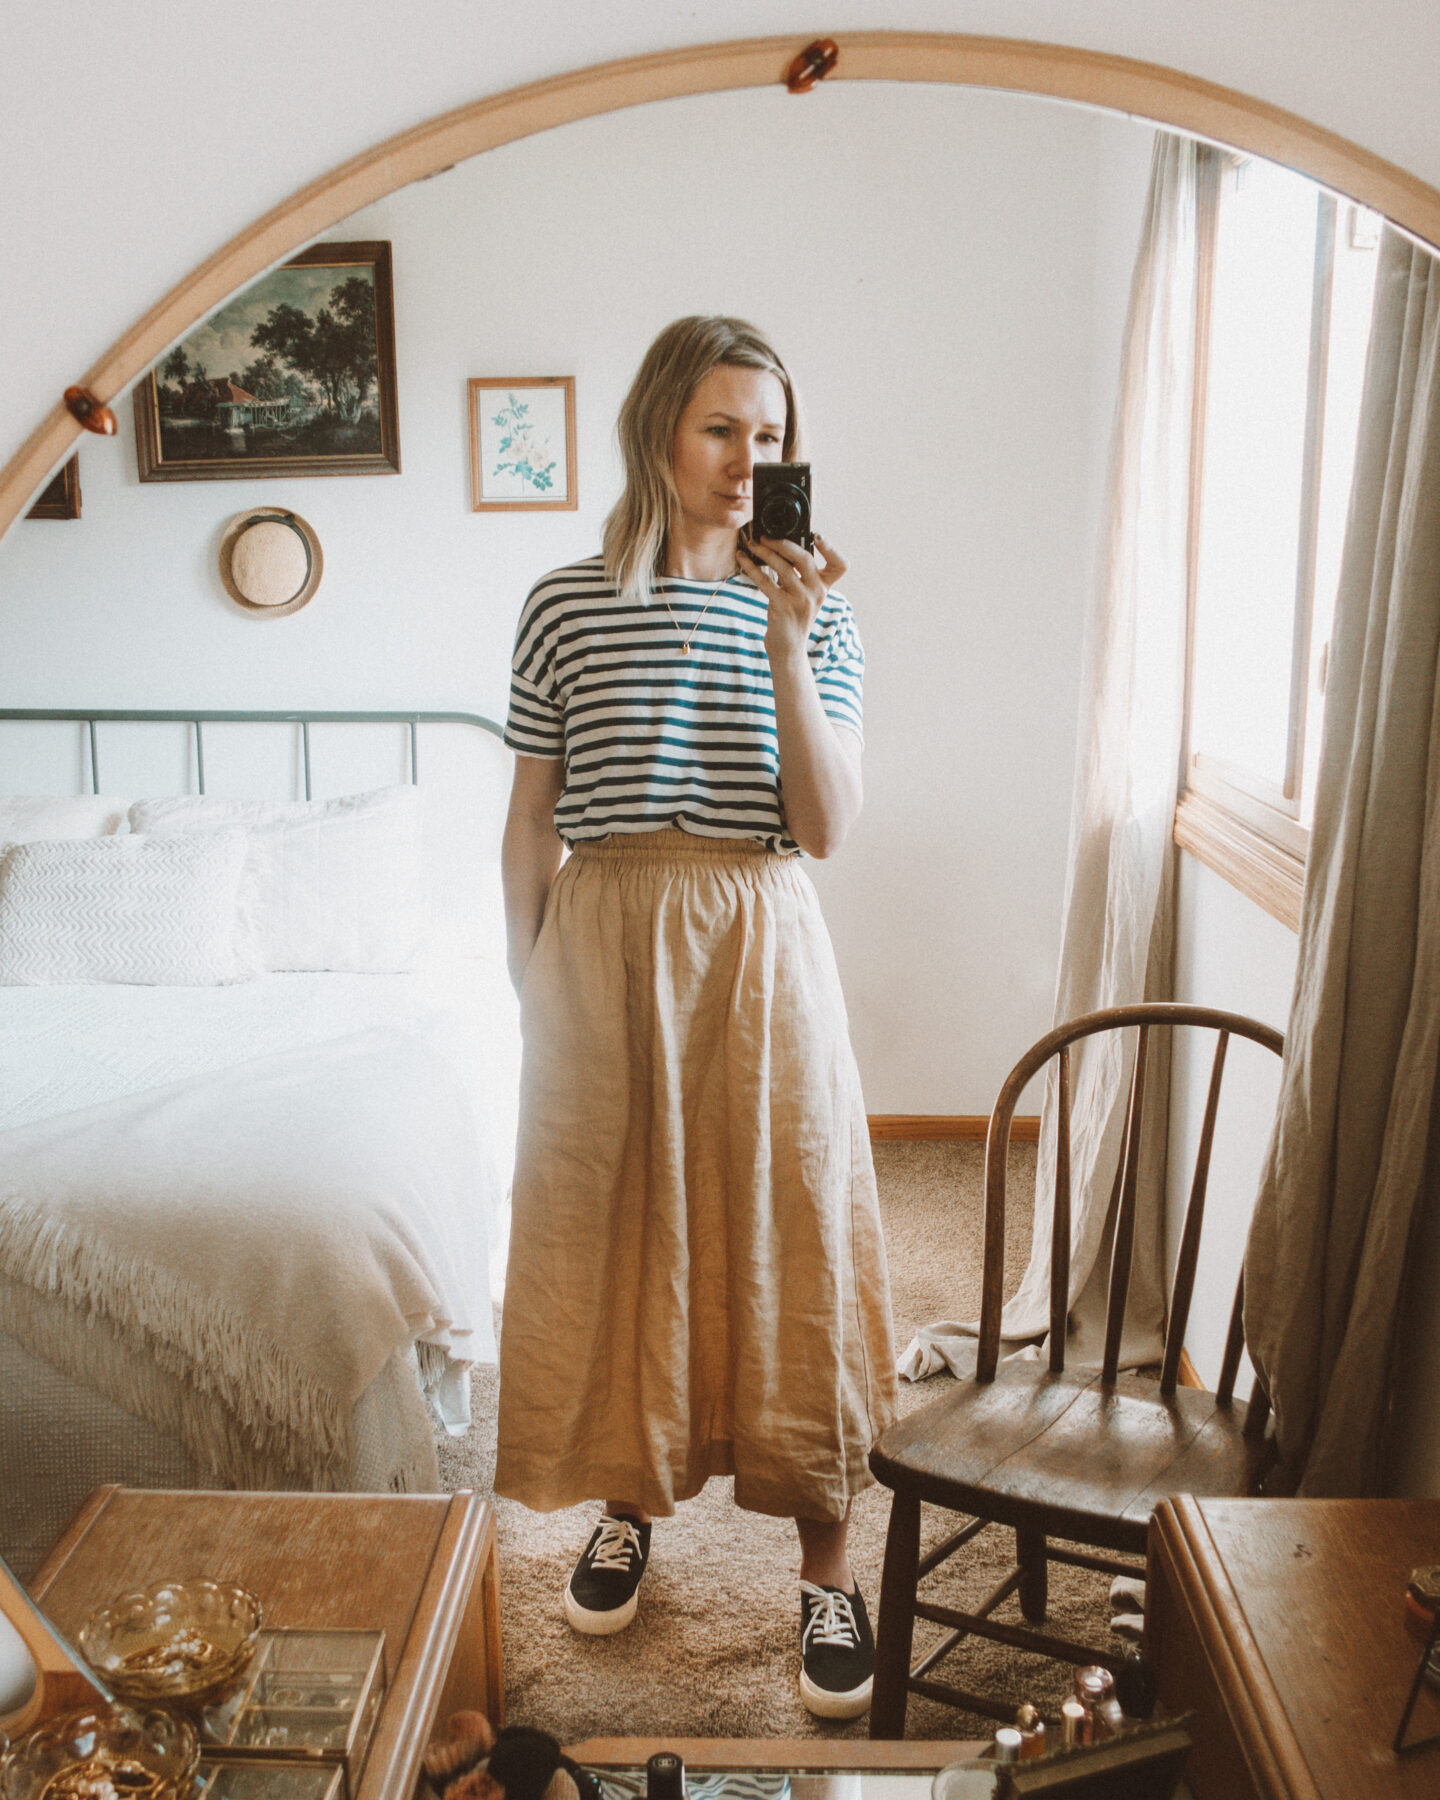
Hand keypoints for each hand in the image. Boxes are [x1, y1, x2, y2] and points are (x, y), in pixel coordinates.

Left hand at [736, 532, 846, 661]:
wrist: (788, 647)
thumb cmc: (793, 616)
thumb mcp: (803, 594)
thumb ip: (799, 574)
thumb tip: (780, 545)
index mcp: (824, 587)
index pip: (840, 565)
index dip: (831, 548)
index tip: (816, 535)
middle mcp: (817, 592)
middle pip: (805, 559)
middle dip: (784, 544)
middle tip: (767, 537)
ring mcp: (801, 600)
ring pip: (783, 568)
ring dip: (765, 553)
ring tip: (753, 544)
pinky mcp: (783, 607)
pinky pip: (766, 581)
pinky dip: (751, 567)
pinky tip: (742, 559)